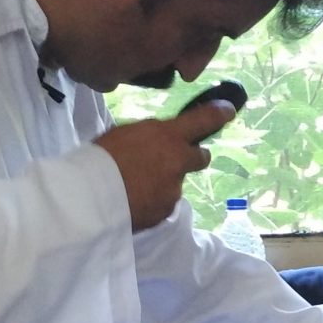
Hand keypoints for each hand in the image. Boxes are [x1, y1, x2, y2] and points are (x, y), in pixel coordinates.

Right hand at [96, 101, 234, 232]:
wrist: (94, 196)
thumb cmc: (102, 156)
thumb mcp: (126, 133)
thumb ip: (150, 136)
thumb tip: (159, 141)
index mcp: (168, 136)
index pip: (202, 121)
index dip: (217, 114)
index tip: (228, 111)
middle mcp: (179, 162)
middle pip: (200, 157)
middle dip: (190, 157)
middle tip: (170, 160)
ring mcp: (175, 190)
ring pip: (176, 183)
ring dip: (163, 183)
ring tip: (135, 185)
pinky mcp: (165, 211)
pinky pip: (163, 203)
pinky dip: (153, 201)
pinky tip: (134, 200)